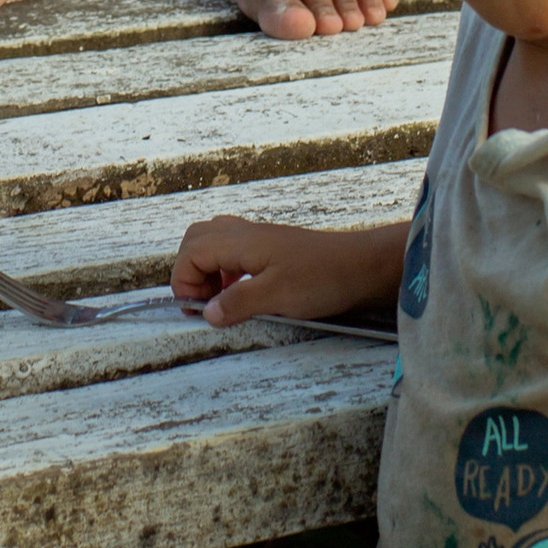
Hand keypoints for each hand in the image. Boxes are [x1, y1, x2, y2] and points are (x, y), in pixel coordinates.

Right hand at [171, 215, 405, 326]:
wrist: (363, 266)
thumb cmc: (323, 278)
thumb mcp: (278, 296)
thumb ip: (238, 303)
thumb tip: (206, 313)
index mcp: (242, 241)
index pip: (191, 252)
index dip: (184, 281)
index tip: (196, 309)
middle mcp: (246, 234)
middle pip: (197, 239)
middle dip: (189, 270)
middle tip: (201, 302)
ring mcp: (260, 239)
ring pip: (215, 242)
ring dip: (207, 269)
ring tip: (219, 300)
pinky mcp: (272, 248)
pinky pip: (234, 250)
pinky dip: (225, 269)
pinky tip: (240, 292)